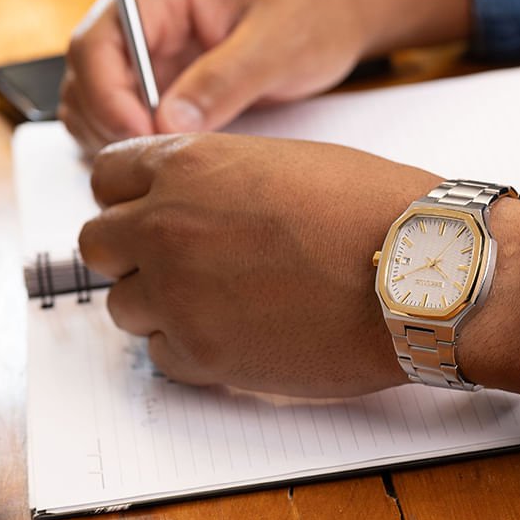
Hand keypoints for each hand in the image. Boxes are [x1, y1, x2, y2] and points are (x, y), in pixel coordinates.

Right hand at [59, 0, 471, 153]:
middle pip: (87, 77)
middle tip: (161, 159)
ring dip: (119, 136)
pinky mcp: (165, 80)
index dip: (107, 96)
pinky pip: (129, 114)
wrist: (339, 13)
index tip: (142, 137)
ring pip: (98, 101)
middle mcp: (144, 17)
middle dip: (111, 123)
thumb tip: (168, 123)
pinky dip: (139, 140)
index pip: (97, 43)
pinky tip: (177, 156)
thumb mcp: (279, 44)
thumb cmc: (315, 12)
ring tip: (172, 159)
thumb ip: (224, 81)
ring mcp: (151, 50)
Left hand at [78, 134, 438, 395]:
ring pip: (122, 306)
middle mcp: (167, 228)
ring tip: (221, 304)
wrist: (421, 274)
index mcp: (189, 167)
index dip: (131, 196)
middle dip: (132, 253)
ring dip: (160, 305)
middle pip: (98, 245)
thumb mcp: (289, 163)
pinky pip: (161, 355)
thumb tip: (199, 201)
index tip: (150, 212)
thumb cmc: (378, 211)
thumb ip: (223, 178)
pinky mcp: (203, 356)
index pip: (107, 177)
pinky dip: (189, 348)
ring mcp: (179, 296)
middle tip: (178, 263)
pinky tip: (238, 334)